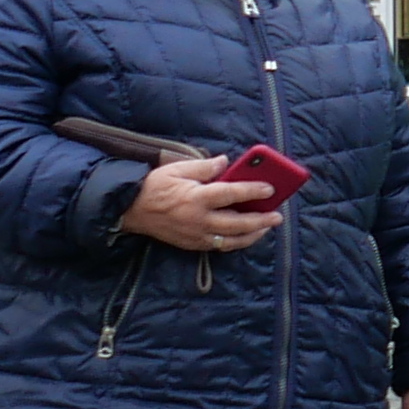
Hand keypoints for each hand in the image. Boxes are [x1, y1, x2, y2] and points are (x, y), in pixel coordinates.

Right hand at [120, 156, 282, 254]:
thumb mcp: (176, 169)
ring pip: (231, 239)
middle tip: (278, 215)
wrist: (130, 210)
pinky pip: (220, 246)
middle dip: (261, 220)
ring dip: (253, 234)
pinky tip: (246, 235)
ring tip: (267, 226)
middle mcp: (198, 219)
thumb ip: (203, 167)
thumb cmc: (155, 186)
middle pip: (237, 222)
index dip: (252, 190)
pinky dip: (236, 242)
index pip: (231, 194)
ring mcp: (196, 235)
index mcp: (195, 198)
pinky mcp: (192, 244)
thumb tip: (225, 162)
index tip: (271, 188)